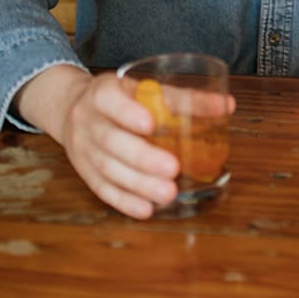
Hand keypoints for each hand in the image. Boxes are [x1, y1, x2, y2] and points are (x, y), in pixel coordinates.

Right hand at [17, 66, 226, 218]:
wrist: (73, 110)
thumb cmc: (120, 99)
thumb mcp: (142, 88)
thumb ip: (180, 98)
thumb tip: (226, 105)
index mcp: (101, 93)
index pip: (108, 100)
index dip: (127, 112)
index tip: (151, 123)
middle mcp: (87, 121)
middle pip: (110, 141)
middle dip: (142, 157)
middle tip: (173, 169)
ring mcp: (82, 149)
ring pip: (108, 169)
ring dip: (138, 184)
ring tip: (168, 193)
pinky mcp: (85, 172)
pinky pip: (102, 189)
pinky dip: (125, 201)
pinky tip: (146, 209)